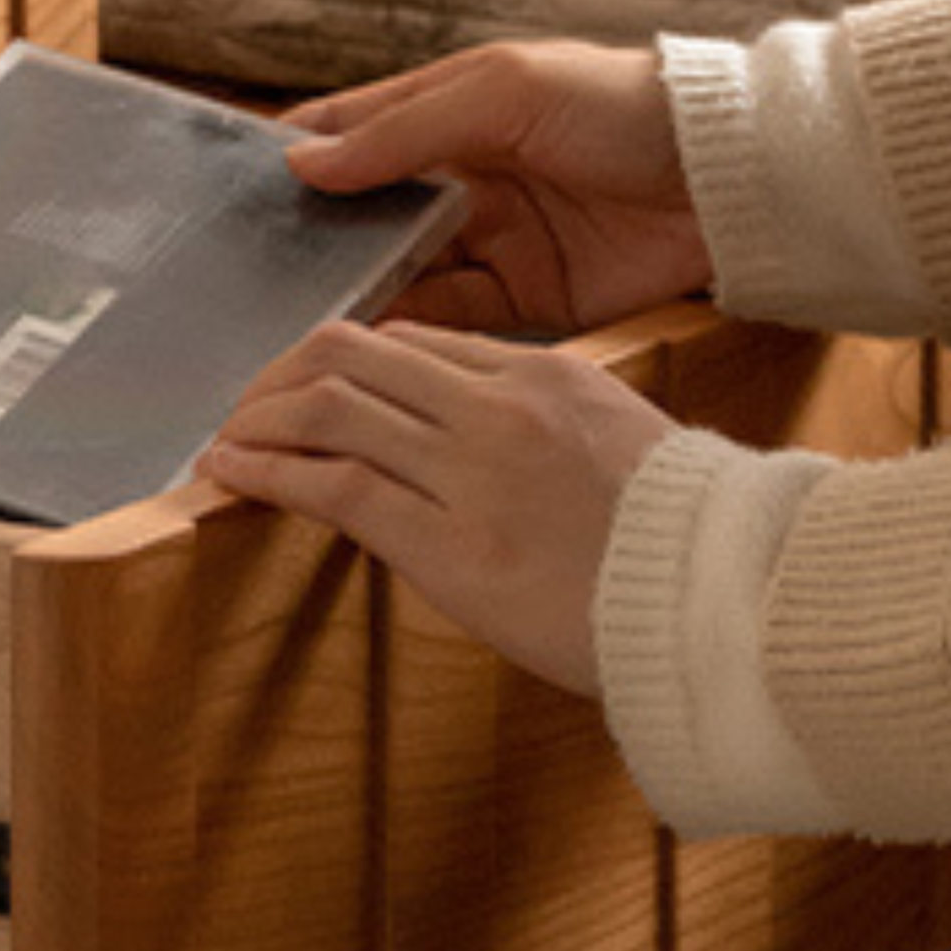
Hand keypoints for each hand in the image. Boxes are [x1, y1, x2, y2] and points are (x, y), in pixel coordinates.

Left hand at [197, 321, 674, 694]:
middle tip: (245, 407)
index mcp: (545, 375)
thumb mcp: (616, 445)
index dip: (342, 361)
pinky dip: (269, 473)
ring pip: (330, 407)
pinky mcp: (451, 547)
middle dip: (280, 375)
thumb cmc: (680, 544)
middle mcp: (500, 409)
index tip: (303, 386)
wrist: (723, 608)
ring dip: (259, 420)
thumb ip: (542, 423)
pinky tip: (233, 474)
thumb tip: (467, 432)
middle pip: (354, 353)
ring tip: (227, 441)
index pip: (412, 342)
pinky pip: (336, 489)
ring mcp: (473, 473)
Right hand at [285, 39, 712, 333]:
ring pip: (401, 270)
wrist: (727, 175)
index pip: (350, 132)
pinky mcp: (526, 296)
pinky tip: (366, 338)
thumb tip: (304, 164)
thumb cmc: (620, 106)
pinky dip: (411, 329)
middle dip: (316, 240)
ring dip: (357, 290)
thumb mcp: (502, 93)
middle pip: (367, 212)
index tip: (231, 195)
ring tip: (296, 316)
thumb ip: (402, 131)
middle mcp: (462, 175)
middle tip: (249, 275)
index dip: (294, 159)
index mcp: (451, 109)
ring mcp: (492, 238)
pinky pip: (451, 318)